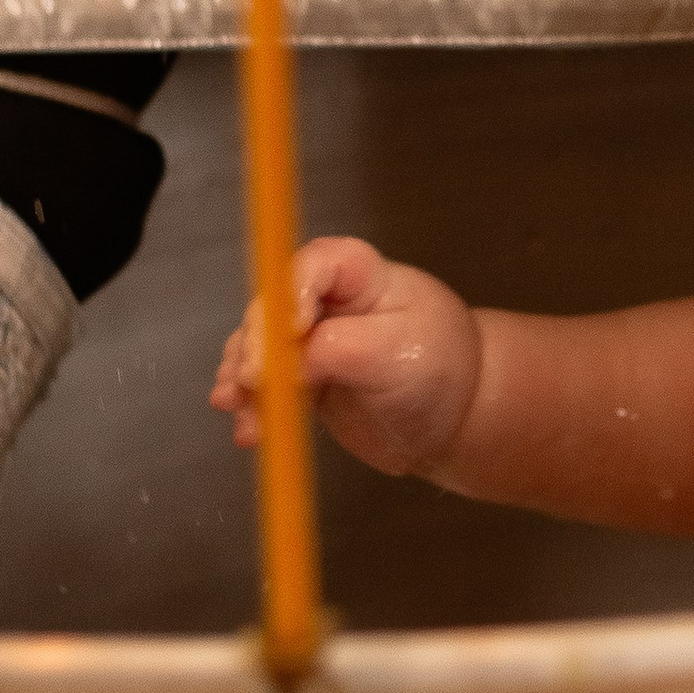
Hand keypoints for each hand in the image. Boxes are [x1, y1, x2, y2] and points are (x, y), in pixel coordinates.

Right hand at [210, 235, 482, 480]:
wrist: (453, 419)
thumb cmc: (440, 370)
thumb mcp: (400, 354)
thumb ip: (343, 349)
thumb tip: (288, 363)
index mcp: (361, 274)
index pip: (315, 264)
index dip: (292, 291)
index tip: (291, 331)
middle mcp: (328, 299)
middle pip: (273, 307)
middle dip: (257, 343)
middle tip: (253, 381)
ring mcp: (309, 339)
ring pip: (259, 347)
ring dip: (244, 378)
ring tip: (240, 408)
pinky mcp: (300, 377)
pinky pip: (263, 385)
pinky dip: (251, 404)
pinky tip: (247, 428)